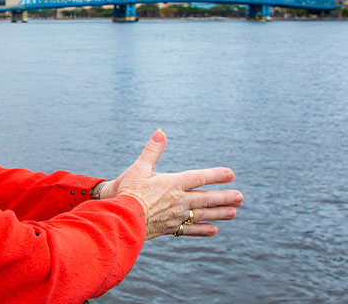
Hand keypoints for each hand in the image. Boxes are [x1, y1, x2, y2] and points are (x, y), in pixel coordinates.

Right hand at [105, 129, 242, 239]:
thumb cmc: (129, 190)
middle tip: (240, 197)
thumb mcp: (139, 167)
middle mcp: (178, 200)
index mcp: (172, 184)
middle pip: (206, 198)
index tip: (231, 174)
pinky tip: (214, 230)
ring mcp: (176, 216)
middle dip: (224, 197)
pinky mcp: (170, 228)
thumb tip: (160, 131)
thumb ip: (152, 150)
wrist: (122, 217)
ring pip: (202, 214)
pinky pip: (191, 230)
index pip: (199, 177)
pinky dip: (203, 230)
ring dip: (219, 213)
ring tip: (234, 213)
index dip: (215, 175)